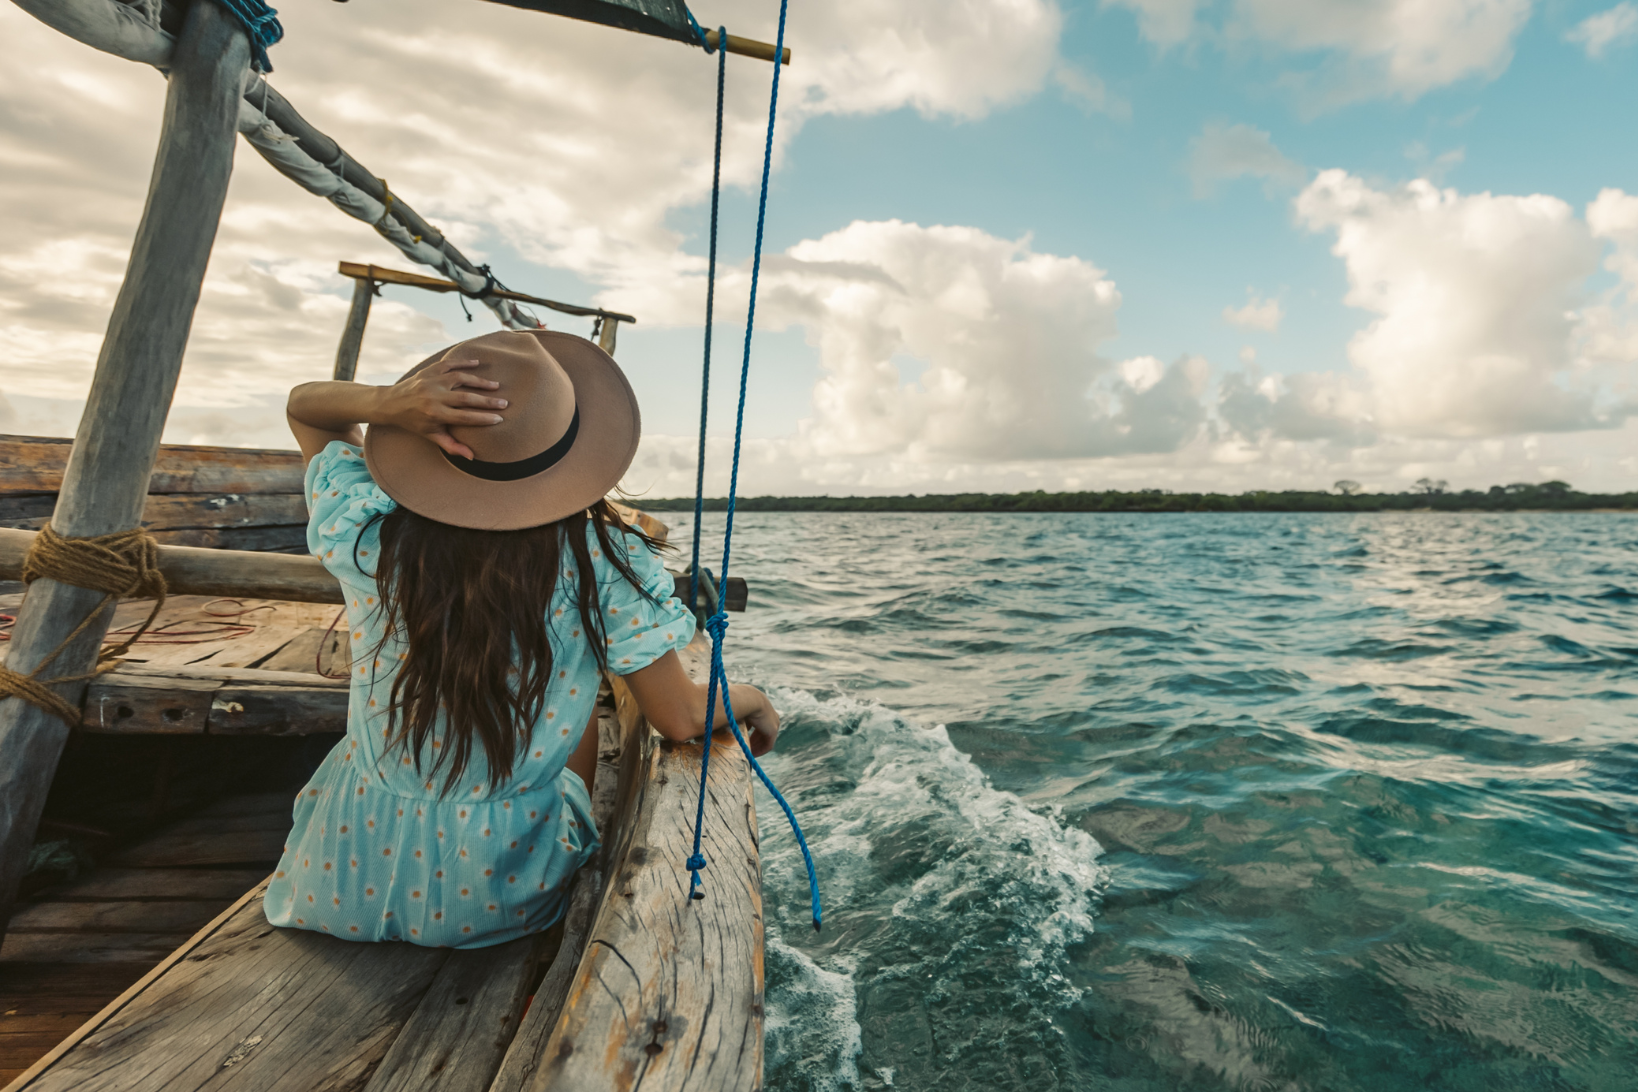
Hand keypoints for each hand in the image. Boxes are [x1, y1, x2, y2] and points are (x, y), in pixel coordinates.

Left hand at [371, 357, 506, 458]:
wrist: (390, 403)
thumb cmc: (413, 422)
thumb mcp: (431, 435)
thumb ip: (451, 446)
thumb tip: (471, 457)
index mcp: (435, 414)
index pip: (465, 417)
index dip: (483, 418)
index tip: (499, 418)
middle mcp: (434, 397)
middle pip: (466, 398)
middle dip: (487, 401)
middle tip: (504, 403)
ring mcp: (431, 382)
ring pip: (460, 379)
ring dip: (479, 382)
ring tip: (495, 385)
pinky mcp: (429, 371)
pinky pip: (449, 364)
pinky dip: (463, 362)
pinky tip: (477, 363)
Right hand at [734, 684, 779, 757]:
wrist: (745, 699)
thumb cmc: (734, 702)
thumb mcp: (733, 708)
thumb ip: (730, 715)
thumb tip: (716, 720)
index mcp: (760, 705)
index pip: (757, 721)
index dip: (749, 732)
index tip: (742, 739)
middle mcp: (769, 713)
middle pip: (762, 730)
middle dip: (754, 740)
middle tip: (745, 748)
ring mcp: (773, 721)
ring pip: (766, 738)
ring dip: (757, 746)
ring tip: (747, 753)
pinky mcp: (773, 730)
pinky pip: (768, 744)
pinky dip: (760, 750)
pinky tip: (751, 755)